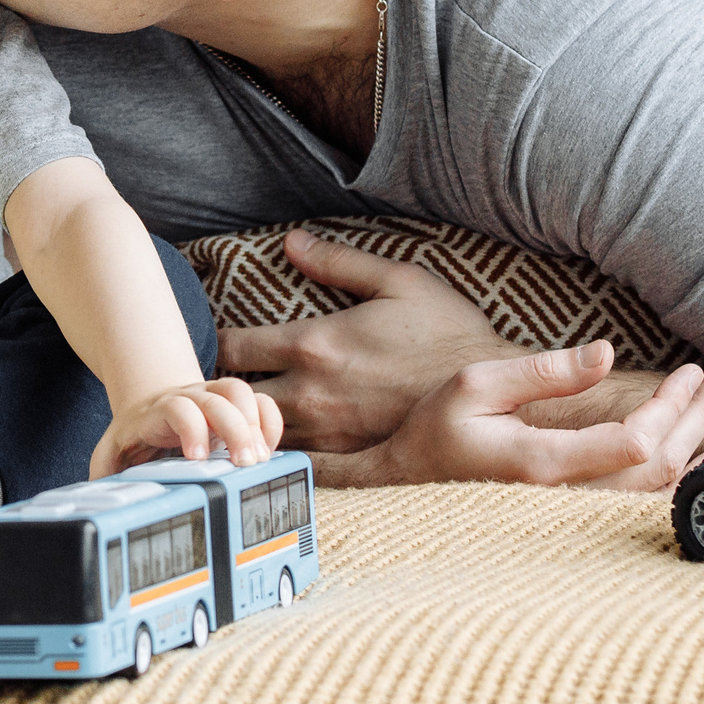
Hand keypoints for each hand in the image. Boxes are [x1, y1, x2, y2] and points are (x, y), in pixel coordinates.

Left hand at [91, 376, 281, 477]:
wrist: (150, 404)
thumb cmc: (134, 438)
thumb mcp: (112, 454)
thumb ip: (104, 475)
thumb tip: (95, 502)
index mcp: (157, 412)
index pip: (176, 407)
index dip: (190, 428)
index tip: (198, 458)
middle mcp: (188, 398)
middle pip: (215, 399)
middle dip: (235, 429)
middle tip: (245, 464)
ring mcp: (213, 397)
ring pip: (239, 392)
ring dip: (256, 424)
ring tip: (262, 461)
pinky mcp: (234, 404)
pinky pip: (260, 402)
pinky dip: (270, 423)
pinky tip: (270, 451)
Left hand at [221, 228, 523, 452]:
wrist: (492, 395)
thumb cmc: (449, 333)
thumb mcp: (400, 281)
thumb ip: (339, 262)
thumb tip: (291, 242)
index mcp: (314, 343)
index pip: (231, 347)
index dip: (213, 342)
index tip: (210, 339)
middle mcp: (311, 392)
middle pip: (233, 395)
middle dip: (219, 387)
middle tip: (212, 380)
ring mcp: (328, 431)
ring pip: (259, 431)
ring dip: (244, 420)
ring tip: (235, 411)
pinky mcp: (349, 459)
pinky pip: (293, 462)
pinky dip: (277, 451)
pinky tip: (273, 444)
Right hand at [324, 341, 703, 489]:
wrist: (410, 484)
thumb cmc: (437, 433)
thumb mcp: (475, 386)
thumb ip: (542, 372)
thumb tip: (605, 354)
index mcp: (544, 465)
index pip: (635, 443)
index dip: (671, 406)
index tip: (687, 372)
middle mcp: (568, 498)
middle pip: (662, 465)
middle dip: (699, 415)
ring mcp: (575, 513)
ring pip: (661, 489)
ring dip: (699, 444)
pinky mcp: (578, 515)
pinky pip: (646, 502)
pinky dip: (682, 474)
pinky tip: (699, 451)